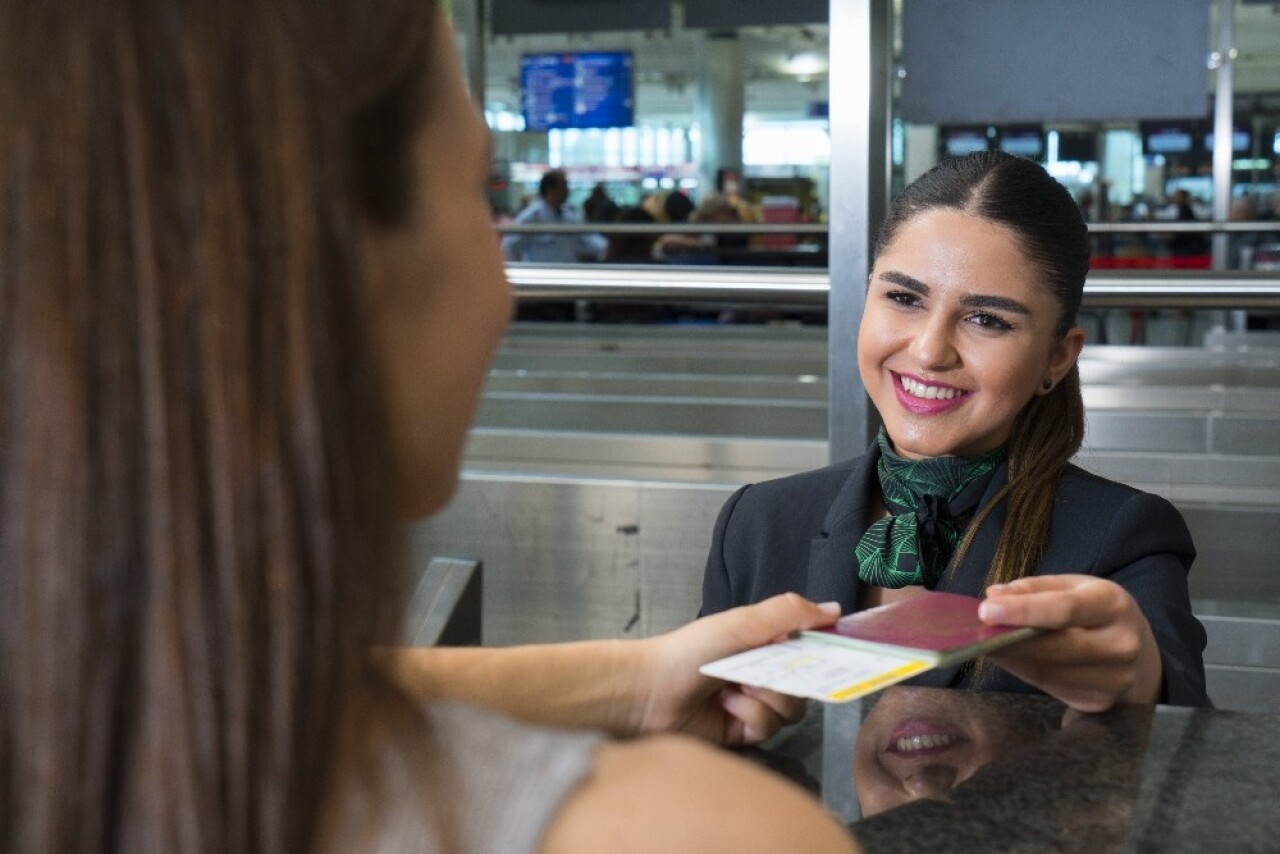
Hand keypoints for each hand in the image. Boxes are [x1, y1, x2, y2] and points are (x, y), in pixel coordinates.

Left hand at [631, 594, 840, 744]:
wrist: (648, 691)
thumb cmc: (690, 650)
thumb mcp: (741, 623)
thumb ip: (788, 613)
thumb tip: (835, 609)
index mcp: (764, 642)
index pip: (810, 647)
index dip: (823, 651)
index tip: (831, 653)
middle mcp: (763, 672)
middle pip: (806, 682)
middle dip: (784, 677)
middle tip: (756, 671)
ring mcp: (754, 703)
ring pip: (791, 709)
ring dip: (762, 697)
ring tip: (731, 688)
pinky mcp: (745, 732)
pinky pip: (769, 728)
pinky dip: (748, 716)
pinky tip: (723, 706)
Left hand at [977, 575, 1162, 711]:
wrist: (1141, 656)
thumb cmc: (1097, 613)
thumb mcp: (1074, 587)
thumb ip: (1034, 588)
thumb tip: (994, 596)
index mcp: (1114, 606)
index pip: (1065, 609)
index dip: (1023, 610)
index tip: (986, 609)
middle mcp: (1120, 645)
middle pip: (1055, 647)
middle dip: (1009, 639)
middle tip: (975, 630)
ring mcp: (1112, 680)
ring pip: (1047, 671)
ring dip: (1009, 657)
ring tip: (983, 642)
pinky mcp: (1097, 702)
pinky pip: (1049, 687)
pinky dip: (1022, 671)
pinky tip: (1006, 658)